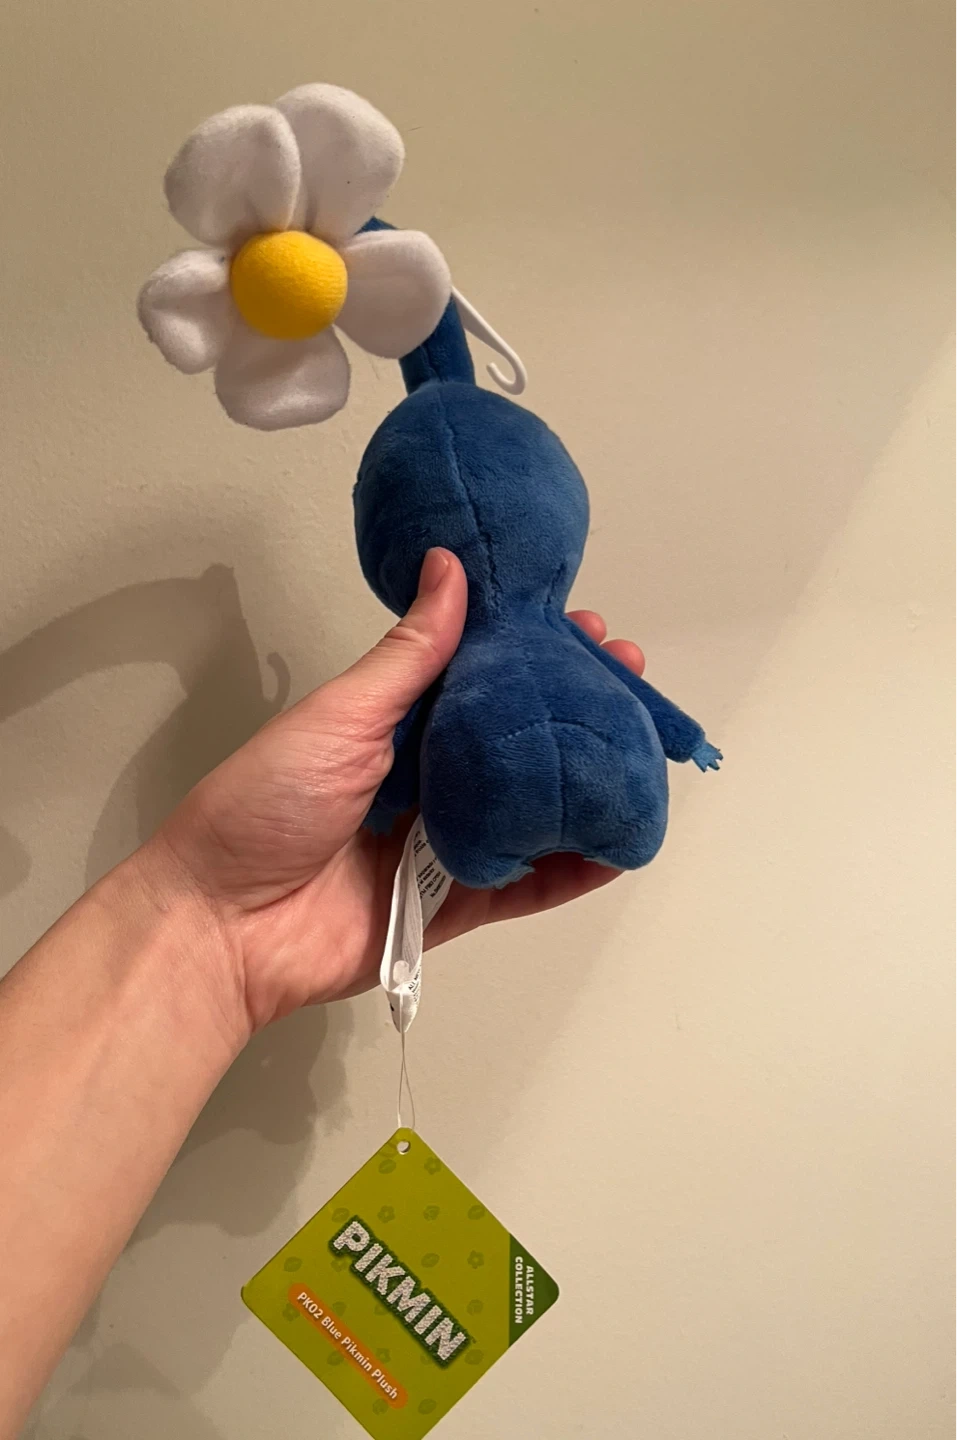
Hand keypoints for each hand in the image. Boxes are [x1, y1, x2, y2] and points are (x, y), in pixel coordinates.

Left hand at [152, 550, 646, 1032]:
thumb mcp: (341, 716)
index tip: (583, 623)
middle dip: (575, 708)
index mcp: (394, 726)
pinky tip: (625, 840)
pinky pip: (528, 884)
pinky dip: (576, 869)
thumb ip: (409, 655)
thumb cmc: (269, 803)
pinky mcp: (455, 906)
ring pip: (533, 809)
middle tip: (628, 675)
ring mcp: (445, 846)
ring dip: (588, 778)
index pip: (480, 677)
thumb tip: (449, 564)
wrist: (224, 924)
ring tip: (643, 742)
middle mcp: (427, 780)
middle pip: (516, 741)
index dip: (531, 650)